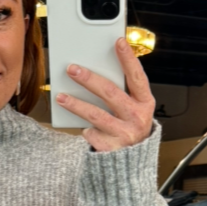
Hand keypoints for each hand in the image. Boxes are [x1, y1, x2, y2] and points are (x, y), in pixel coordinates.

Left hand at [56, 37, 155, 151]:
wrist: (132, 163)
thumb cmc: (130, 129)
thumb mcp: (133, 108)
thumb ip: (122, 91)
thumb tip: (97, 69)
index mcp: (145, 103)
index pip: (137, 77)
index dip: (128, 59)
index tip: (118, 42)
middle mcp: (137, 118)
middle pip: (110, 93)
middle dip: (89, 79)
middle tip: (72, 69)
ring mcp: (125, 134)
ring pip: (96, 114)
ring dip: (76, 104)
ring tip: (61, 96)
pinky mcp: (111, 148)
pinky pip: (92, 133)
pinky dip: (84, 129)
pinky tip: (80, 126)